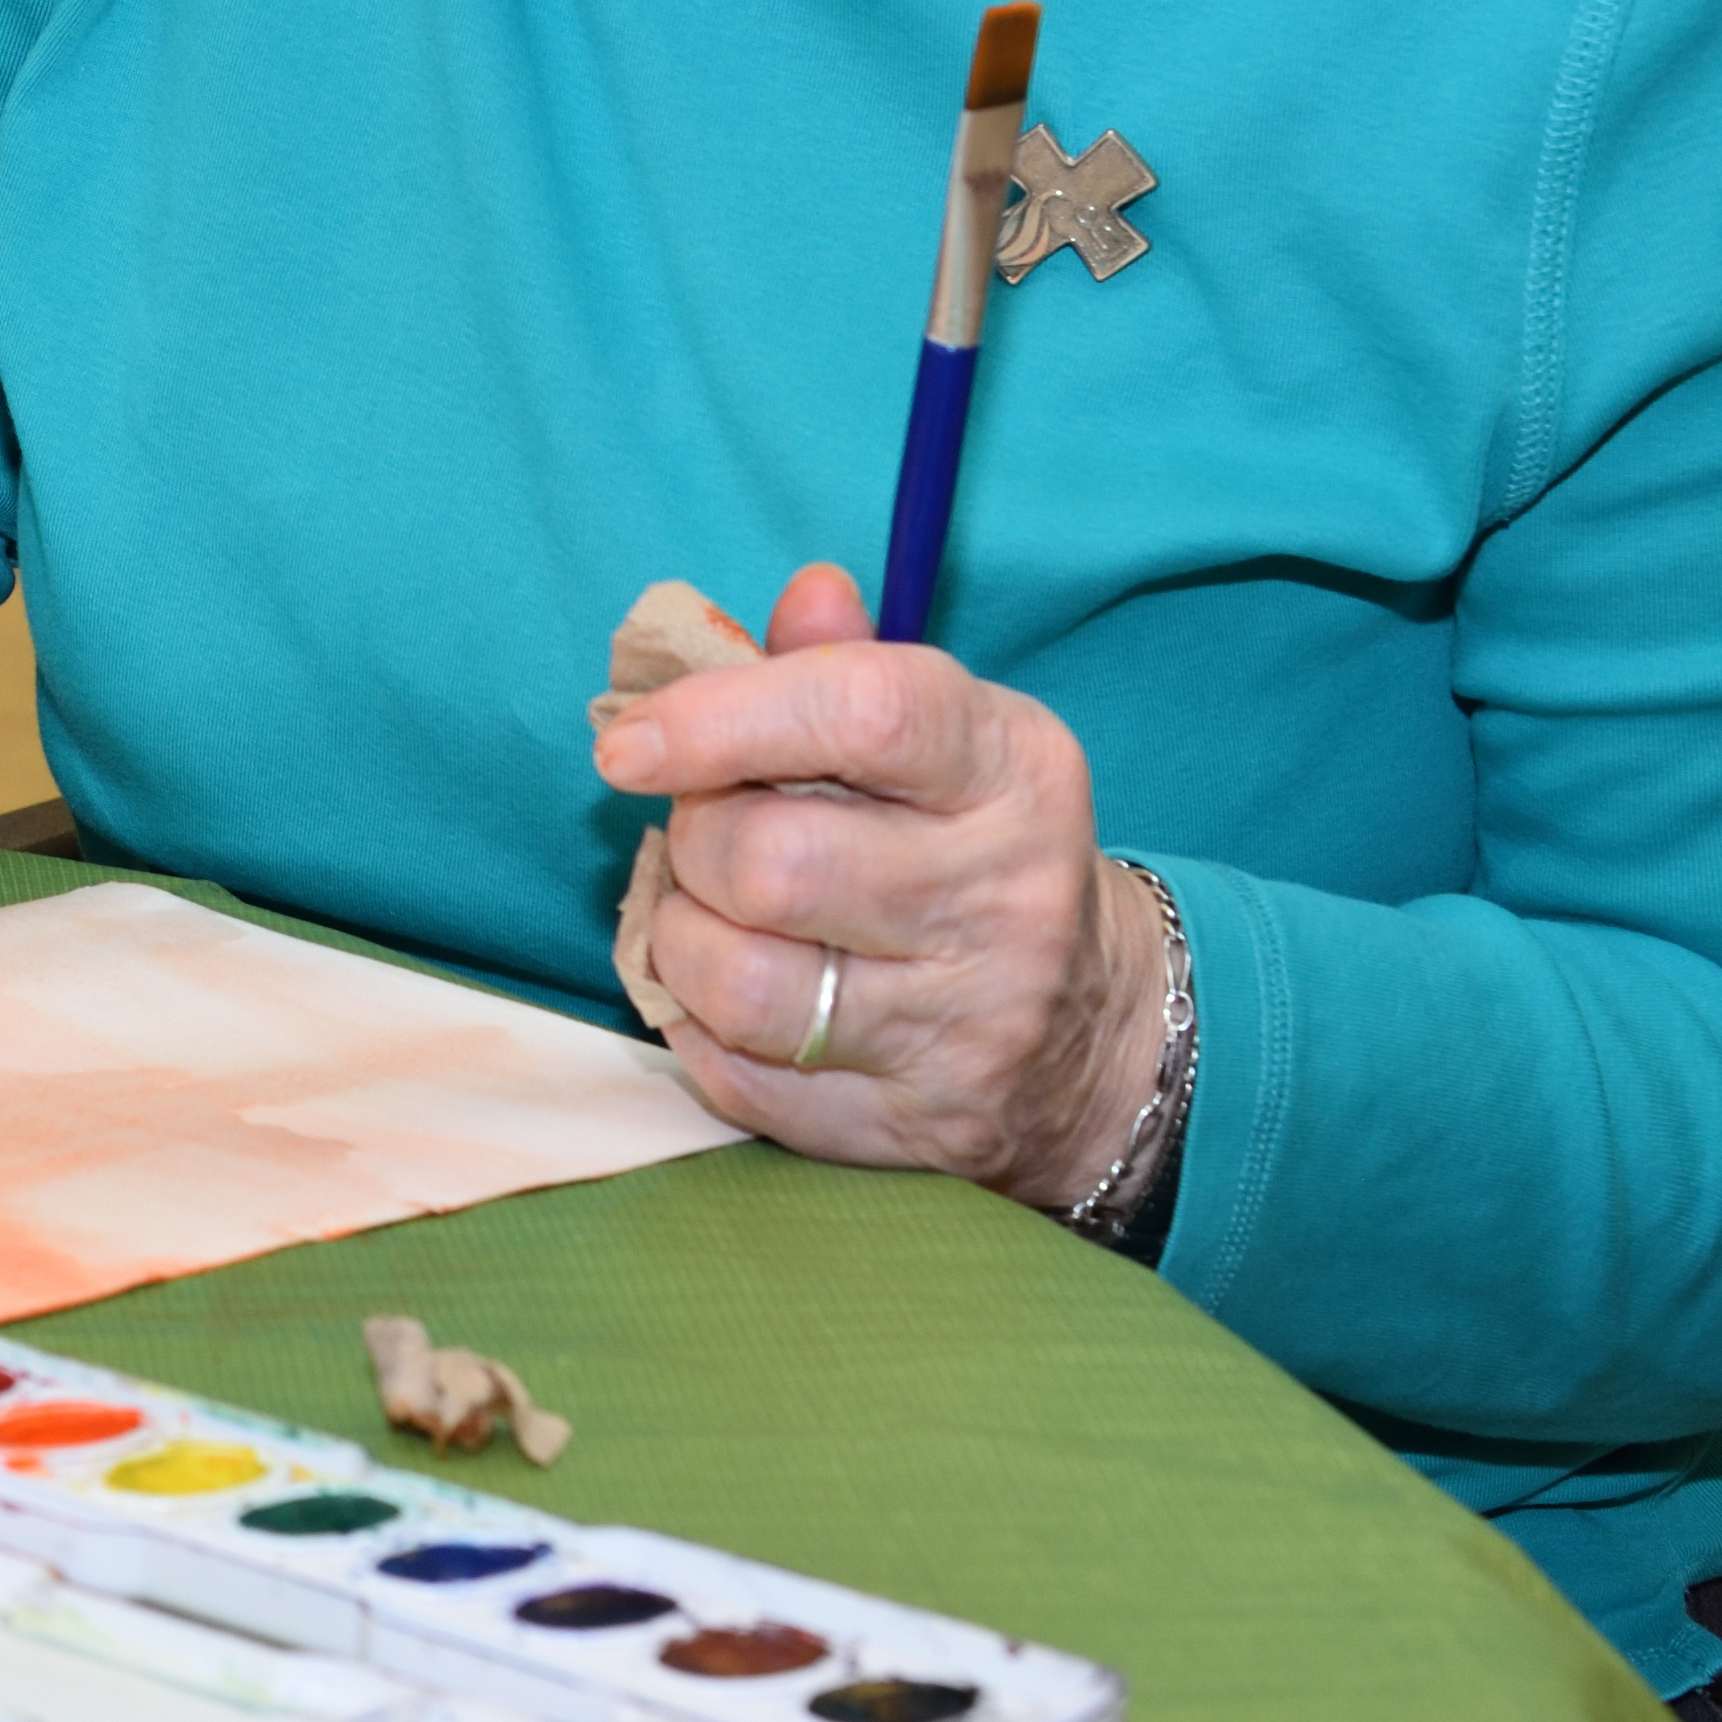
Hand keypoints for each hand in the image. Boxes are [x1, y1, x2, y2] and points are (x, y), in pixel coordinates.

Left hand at [588, 558, 1171, 1205]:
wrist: (1092, 1028)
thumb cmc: (967, 846)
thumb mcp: (942, 738)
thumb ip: (847, 665)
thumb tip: (807, 593)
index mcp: (1012, 771)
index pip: (865, 712)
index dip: (722, 716)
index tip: (629, 740)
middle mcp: (1004, 898)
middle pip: (774, 861)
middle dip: (693, 839)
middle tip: (701, 831)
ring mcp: (967, 1025)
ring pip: (745, 985)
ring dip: (680, 941)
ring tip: (704, 914)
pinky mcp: (917, 1127)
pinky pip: (742, 1083)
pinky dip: (699, 1030)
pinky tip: (726, 996)